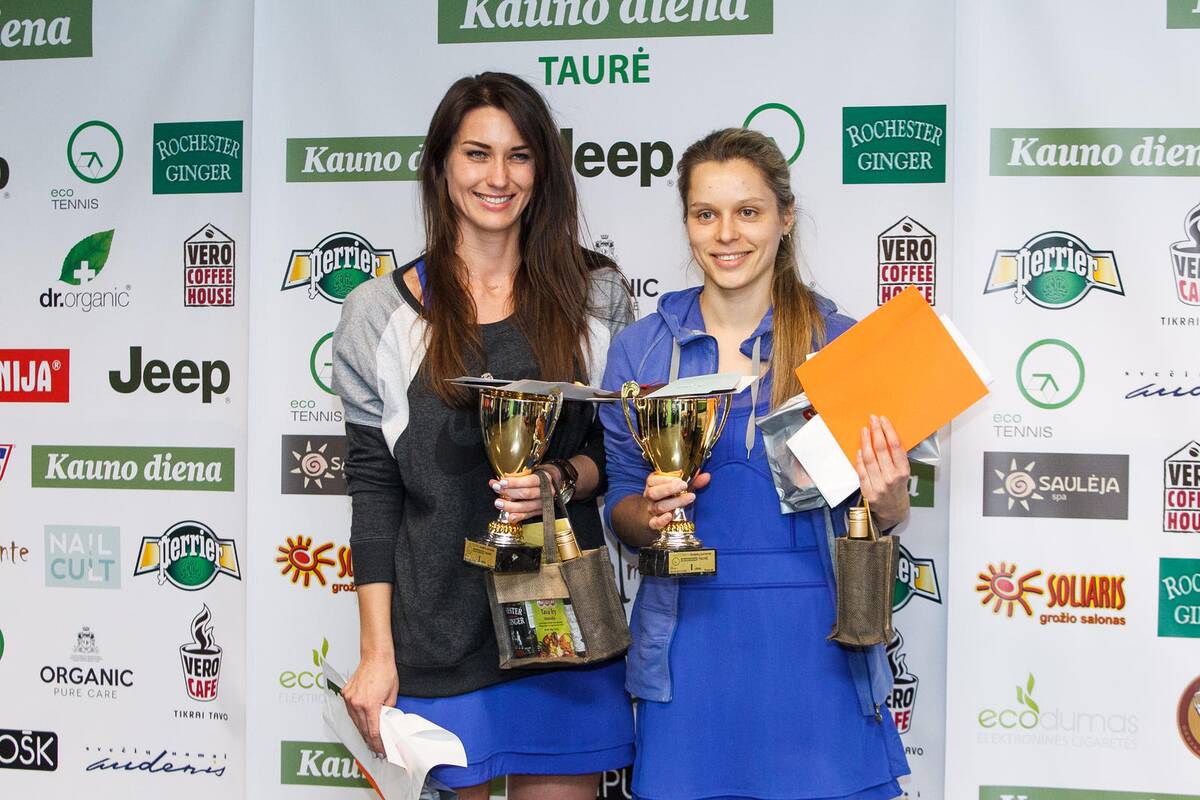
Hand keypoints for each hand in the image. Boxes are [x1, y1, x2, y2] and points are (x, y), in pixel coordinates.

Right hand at [342, 654, 398, 756]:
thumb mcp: (392, 694)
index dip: (377, 744)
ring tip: (369, 738)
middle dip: (370, 740)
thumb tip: (385, 721)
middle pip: (362, 729)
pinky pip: (350, 711)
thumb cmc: (385, 671)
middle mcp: (357, 704)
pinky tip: (362, 722)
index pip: (373, 732)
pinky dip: (356, 718)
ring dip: (362, 730)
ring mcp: (349, 699)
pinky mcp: (345, 694)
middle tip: (376, 748)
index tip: (380, 749)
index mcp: (370, 705)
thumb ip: (388, 710)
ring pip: (355, 722)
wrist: (375, 656)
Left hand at [489, 468, 557, 523]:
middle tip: (497, 490)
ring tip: (498, 503)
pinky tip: (509, 517)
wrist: (552, 483)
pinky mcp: (540, 512)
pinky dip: (518, 517)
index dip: (515, 482)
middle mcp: (547, 492)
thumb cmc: (536, 477)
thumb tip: (496, 482)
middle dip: (509, 492)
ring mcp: (544, 503)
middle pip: (527, 493)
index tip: (502, 482)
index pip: (530, 480)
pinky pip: (528, 515)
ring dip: (510, 506)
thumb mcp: (529, 473)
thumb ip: (514, 477)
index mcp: (544, 479)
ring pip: (527, 506)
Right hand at [643, 471, 710, 530]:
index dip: (666, 479)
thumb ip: (693, 481)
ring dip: (674, 502)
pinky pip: (653, 523)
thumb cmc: (673, 494)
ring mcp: (651, 509)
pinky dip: (661, 520)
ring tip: (690, 498)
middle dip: (669, 489)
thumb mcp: (682, 486)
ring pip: (658, 507)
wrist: (661, 511)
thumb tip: (706, 476)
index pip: (653, 480)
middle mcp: (649, 496)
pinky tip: (669, 516)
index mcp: (653, 484)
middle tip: (684, 486)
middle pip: (654, 493)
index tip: (680, 479)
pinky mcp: (653, 522)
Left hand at [854, 414, 909, 529]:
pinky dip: (859, 459)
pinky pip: (861, 471)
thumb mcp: (904, 473)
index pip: (895, 446)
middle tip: (872, 420)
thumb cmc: (898, 489)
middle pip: (881, 449)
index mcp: (903, 472)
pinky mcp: (867, 490)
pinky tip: (859, 449)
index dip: (888, 431)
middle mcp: (891, 478)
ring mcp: (879, 485)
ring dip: (865, 442)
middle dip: (876, 431)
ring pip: (869, 458)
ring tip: (864, 430)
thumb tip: (886, 435)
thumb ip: (896, 458)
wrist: (893, 511)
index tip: (883, 420)